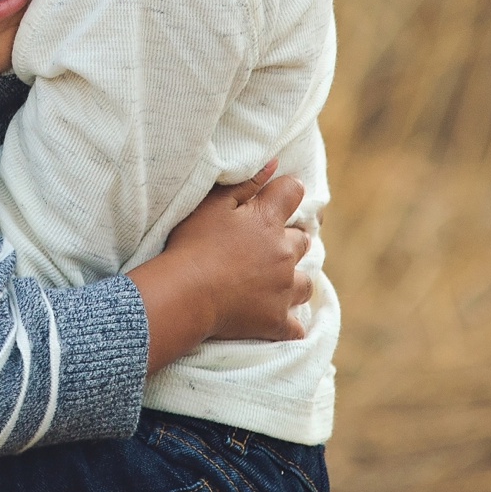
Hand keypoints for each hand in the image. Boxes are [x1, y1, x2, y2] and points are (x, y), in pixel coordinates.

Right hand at [127, 161, 310, 370]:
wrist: (185, 294)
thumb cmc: (193, 245)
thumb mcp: (212, 205)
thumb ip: (246, 183)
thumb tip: (274, 164)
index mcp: (268, 221)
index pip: (294, 192)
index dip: (286, 192)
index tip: (276, 199)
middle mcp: (284, 254)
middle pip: (303, 240)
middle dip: (290, 240)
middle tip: (268, 247)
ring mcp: (283, 290)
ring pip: (305, 283)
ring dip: (294, 280)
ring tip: (276, 282)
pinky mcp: (277, 321)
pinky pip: (296, 327)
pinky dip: (290, 324)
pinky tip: (278, 321)